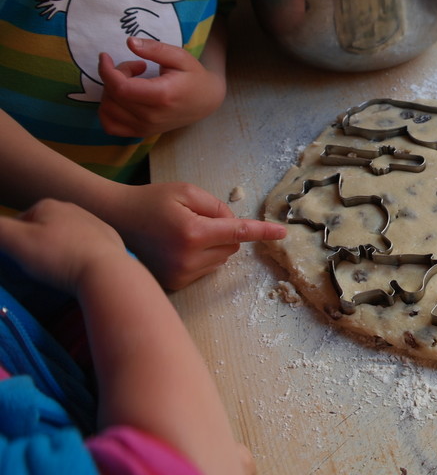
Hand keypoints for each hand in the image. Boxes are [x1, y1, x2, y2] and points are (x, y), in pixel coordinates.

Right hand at [0, 199, 128, 292]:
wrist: (107, 271)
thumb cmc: (60, 256)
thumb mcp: (16, 241)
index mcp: (48, 205)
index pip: (19, 224)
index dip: (14, 244)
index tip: (20, 261)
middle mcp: (73, 208)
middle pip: (42, 230)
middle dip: (36, 247)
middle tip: (39, 268)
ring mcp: (94, 222)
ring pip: (65, 238)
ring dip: (58, 253)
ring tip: (59, 271)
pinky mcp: (109, 239)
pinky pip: (86, 247)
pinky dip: (79, 257)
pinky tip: (79, 269)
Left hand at [97, 36, 226, 136]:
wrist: (206, 101)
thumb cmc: (194, 76)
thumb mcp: (179, 57)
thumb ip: (155, 48)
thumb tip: (129, 42)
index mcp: (161, 96)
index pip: (120, 87)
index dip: (106, 70)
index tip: (106, 56)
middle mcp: (151, 116)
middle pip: (112, 96)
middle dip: (112, 76)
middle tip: (134, 66)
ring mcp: (146, 127)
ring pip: (108, 110)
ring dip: (110, 91)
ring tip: (129, 82)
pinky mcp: (142, 132)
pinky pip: (111, 126)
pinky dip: (107, 111)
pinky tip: (119, 99)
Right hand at [106, 182, 285, 289]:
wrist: (114, 219)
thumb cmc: (151, 200)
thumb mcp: (186, 191)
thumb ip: (217, 206)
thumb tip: (233, 224)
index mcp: (193, 232)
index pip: (238, 232)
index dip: (263, 232)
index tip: (283, 233)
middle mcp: (189, 258)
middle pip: (232, 246)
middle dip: (224, 232)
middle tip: (196, 219)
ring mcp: (180, 274)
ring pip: (221, 259)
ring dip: (213, 246)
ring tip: (182, 232)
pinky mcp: (175, 283)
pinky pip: (205, 269)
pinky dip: (201, 257)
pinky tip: (177, 246)